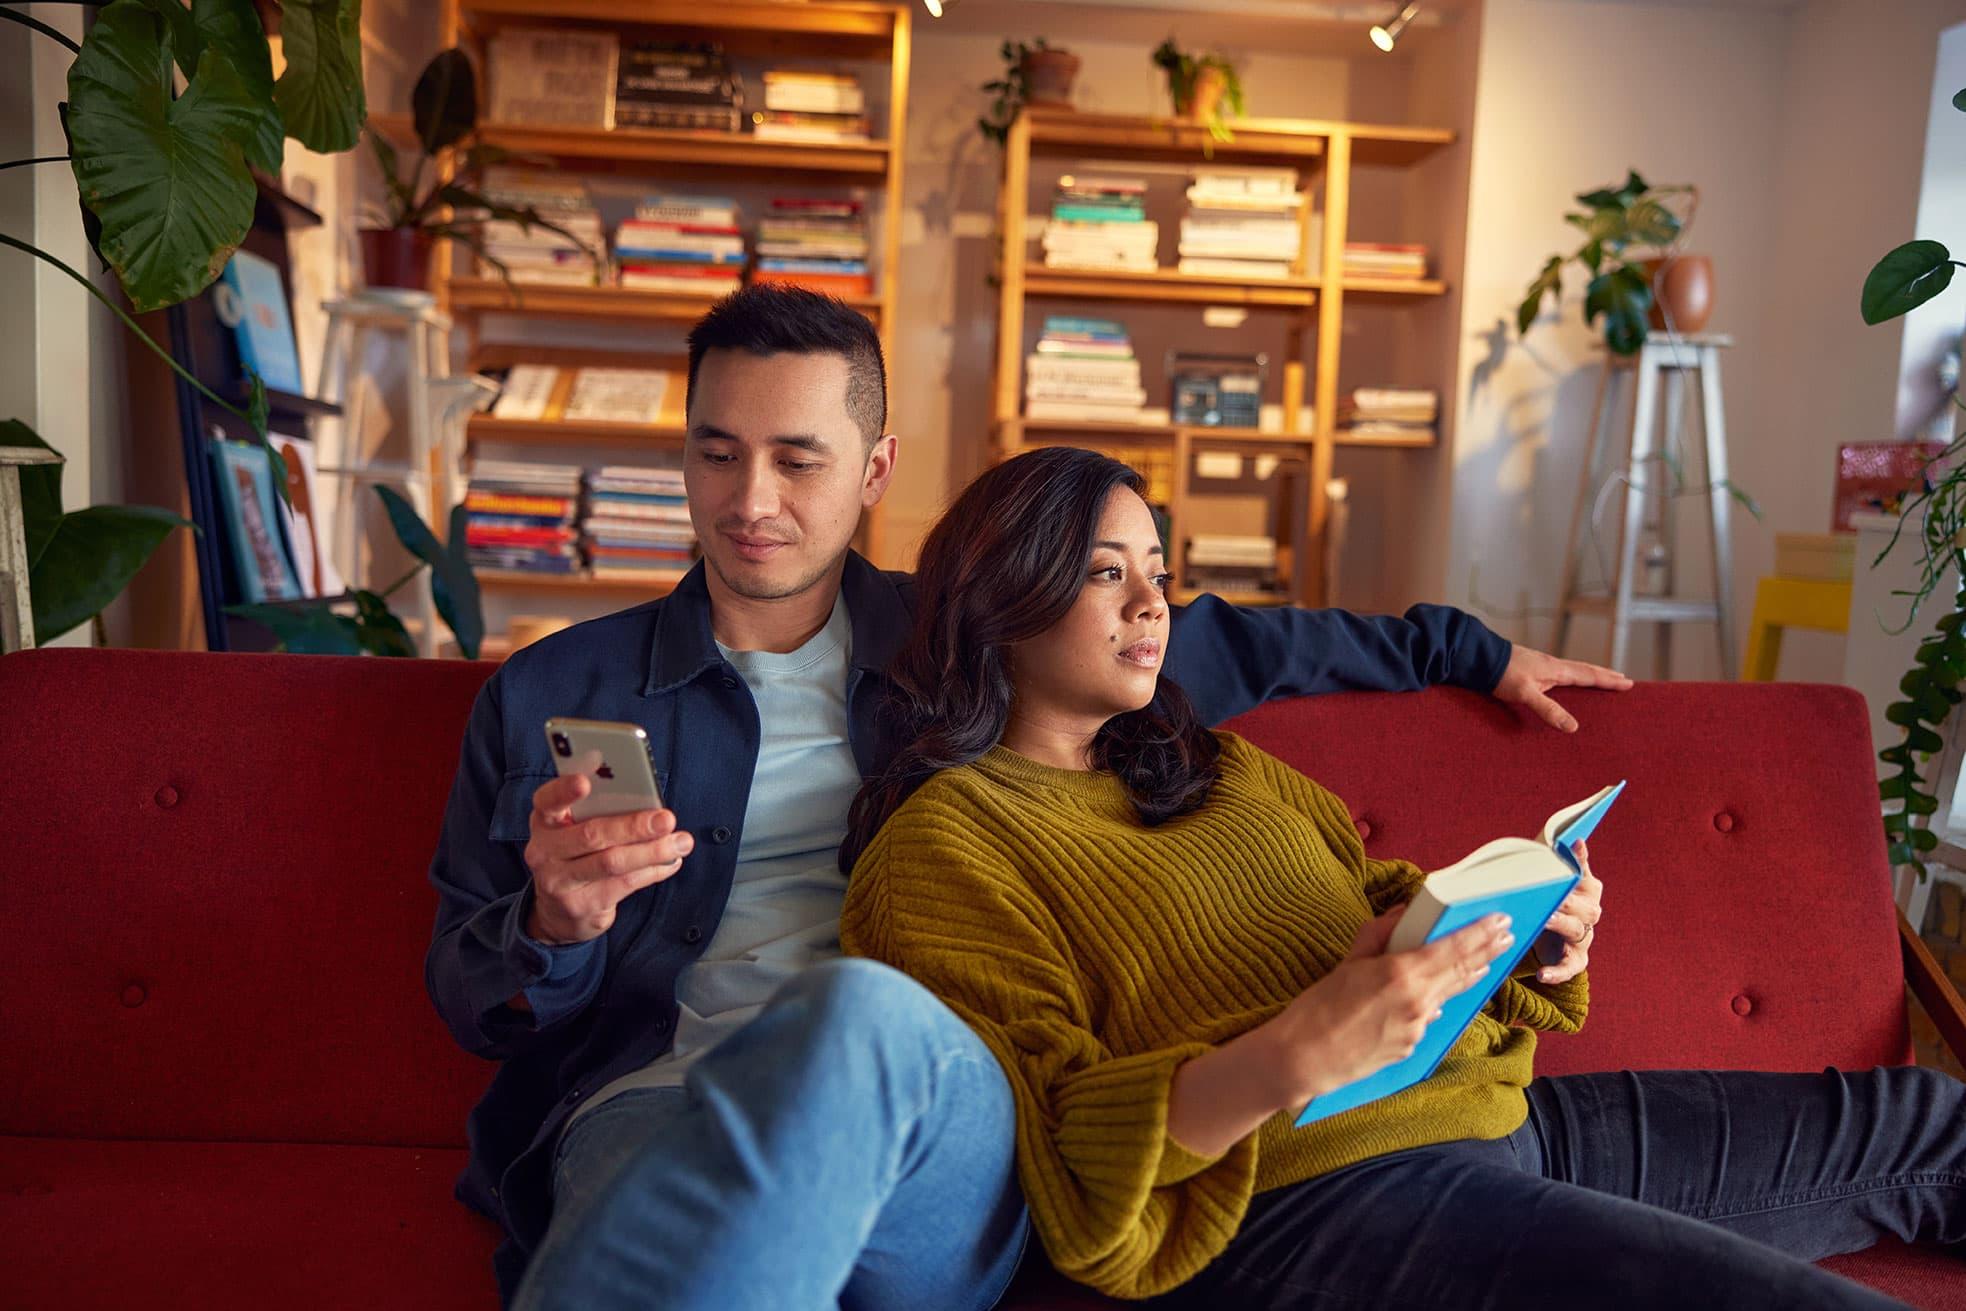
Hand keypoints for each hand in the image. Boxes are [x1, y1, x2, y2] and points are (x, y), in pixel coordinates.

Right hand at [523, 764, 692, 944]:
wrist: (556, 912)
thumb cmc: (576, 856)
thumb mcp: (575, 831)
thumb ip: (600, 814)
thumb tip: (650, 805)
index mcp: (545, 821)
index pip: (547, 801)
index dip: (564, 790)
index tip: (586, 782)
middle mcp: (545, 851)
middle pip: (591, 835)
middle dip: (633, 826)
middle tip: (666, 819)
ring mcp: (559, 882)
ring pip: (612, 863)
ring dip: (652, 851)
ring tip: (681, 842)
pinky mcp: (581, 905)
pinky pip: (624, 885)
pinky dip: (653, 871)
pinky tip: (672, 861)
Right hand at [1259, 905, 1515, 1104]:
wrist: (1304, 1058)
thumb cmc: (1317, 1008)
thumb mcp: (1347, 963)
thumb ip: (1378, 935)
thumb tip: (1402, 914)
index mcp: (1401, 973)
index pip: (1453, 948)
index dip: (1480, 933)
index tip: (1500, 921)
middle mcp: (1417, 1001)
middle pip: (1462, 971)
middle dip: (1487, 951)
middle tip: (1506, 936)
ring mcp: (1418, 1028)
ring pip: (1447, 995)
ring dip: (1467, 976)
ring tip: (1485, 961)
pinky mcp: (1411, 1047)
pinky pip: (1426, 1018)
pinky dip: (1431, 1003)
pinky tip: (1432, 998)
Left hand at [1492, 644, 1632, 732]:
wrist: (1479, 658)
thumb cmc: (1502, 674)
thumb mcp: (1526, 694)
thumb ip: (1549, 710)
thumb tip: (1573, 727)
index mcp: (1556, 670)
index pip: (1589, 676)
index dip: (1608, 681)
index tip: (1628, 683)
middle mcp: (1553, 665)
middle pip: (1585, 670)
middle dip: (1605, 676)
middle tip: (1623, 679)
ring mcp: (1542, 665)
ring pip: (1574, 669)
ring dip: (1590, 674)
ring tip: (1601, 678)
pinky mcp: (1532, 667)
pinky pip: (1561, 671)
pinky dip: (1573, 676)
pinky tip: (1567, 680)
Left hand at [1533, 839, 1601, 984]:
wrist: (1551, 936)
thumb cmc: (1550, 900)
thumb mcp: (1555, 879)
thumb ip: (1562, 861)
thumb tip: (1574, 839)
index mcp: (1587, 890)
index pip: (1586, 877)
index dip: (1580, 864)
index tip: (1573, 844)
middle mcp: (1590, 913)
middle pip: (1586, 907)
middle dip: (1568, 900)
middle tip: (1553, 894)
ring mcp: (1584, 937)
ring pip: (1577, 932)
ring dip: (1561, 925)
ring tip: (1545, 920)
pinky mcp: (1575, 960)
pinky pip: (1569, 967)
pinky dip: (1557, 972)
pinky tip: (1543, 975)